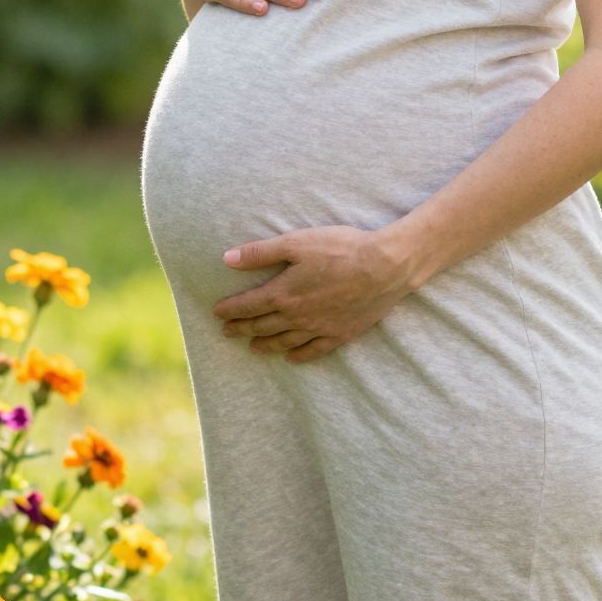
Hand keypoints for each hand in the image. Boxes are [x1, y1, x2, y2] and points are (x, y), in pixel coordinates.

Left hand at [212, 225, 417, 363]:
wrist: (384, 267)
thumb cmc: (340, 249)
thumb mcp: (297, 242)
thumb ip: (260, 252)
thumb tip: (227, 259)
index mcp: (283, 293)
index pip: (248, 306)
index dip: (230, 310)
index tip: (217, 313)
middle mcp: (297, 316)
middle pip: (262, 326)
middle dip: (241, 329)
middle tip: (227, 332)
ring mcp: (318, 328)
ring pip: (284, 342)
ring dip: (265, 345)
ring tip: (252, 348)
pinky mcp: (339, 334)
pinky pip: (313, 351)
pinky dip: (298, 356)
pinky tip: (291, 358)